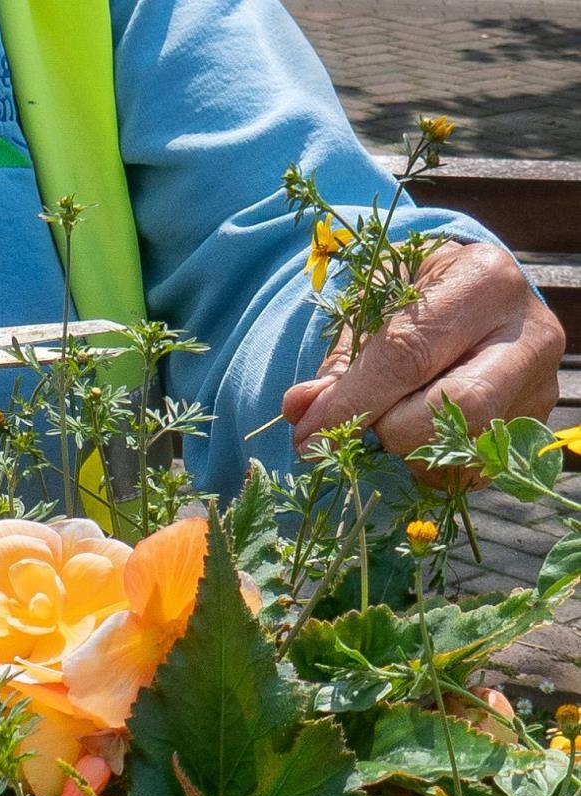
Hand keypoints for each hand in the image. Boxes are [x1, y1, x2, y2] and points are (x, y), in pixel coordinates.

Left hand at [281, 243, 564, 485]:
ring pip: (466, 447)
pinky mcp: (534, 424)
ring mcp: (540, 384)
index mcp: (483, 282)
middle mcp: (528, 334)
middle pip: (456, 408)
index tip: (306, 434)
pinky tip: (412, 436)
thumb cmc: (411, 296)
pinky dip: (428, 465)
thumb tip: (299, 410)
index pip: (409, 356)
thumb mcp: (369, 307)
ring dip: (407, 451)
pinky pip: (474, 470)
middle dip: (391, 429)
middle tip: (356, 429)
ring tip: (387, 420)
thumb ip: (337, 362)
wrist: (469, 297)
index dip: (352, 402)